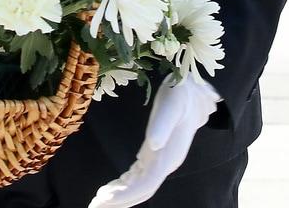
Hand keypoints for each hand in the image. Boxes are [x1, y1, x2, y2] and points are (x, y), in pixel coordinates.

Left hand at [89, 73, 220, 207]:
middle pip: (141, 191)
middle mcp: (165, 164)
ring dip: (119, 195)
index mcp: (168, 157)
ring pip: (139, 186)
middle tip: (93, 206)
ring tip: (98, 200)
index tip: (104, 199)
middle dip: (118, 201)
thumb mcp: (172, 104)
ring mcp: (161, 161)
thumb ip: (163, 124)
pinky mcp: (155, 156)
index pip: (146, 184)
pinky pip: (139, 177)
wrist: (194, 92)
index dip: (125, 195)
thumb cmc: (180, 95)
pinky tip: (111, 188)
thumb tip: (153, 144)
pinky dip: (124, 185)